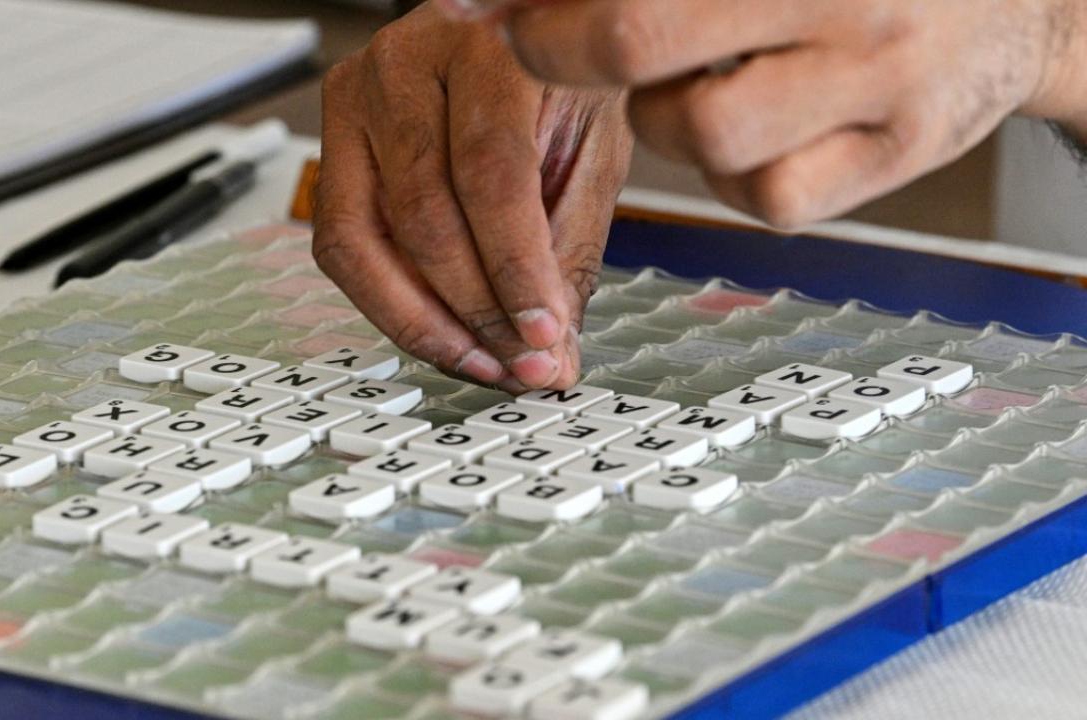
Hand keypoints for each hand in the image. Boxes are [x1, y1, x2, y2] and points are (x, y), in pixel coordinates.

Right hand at [313, 5, 632, 391]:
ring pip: (360, 238)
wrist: (509, 36)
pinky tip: (439, 331)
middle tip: (520, 363)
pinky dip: (388, 302)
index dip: (513, 267)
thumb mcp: (591, 147)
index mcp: (486, 46)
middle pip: (420, 212)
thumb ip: (570, 248)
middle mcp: (406, 64)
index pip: (489, 173)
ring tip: (480, 361)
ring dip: (422, 321)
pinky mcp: (330, 141)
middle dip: (473, 310)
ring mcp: (355, 100)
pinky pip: (340, 243)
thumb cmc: (554, 81)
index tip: (542, 335)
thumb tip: (549, 354)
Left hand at [493, 0, 1086, 227]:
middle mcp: (841, 1)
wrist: (1014, 2)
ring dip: (667, 117)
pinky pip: (765, 200)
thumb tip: (499, 0)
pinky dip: (739, 178)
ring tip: (702, 80)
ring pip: (699, 135)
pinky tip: (763, 132)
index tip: (488, 10)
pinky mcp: (894, 156)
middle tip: (544, 43)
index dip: (545, 10)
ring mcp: (876, 80)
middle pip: (639, 39)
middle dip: (566, 48)